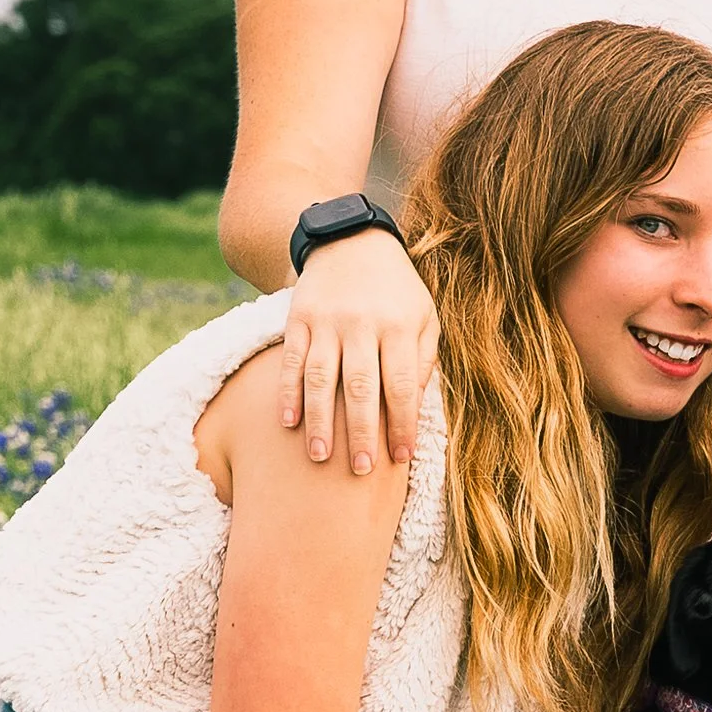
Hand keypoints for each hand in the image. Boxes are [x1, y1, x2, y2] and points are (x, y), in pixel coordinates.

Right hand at [277, 230, 436, 475]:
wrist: (350, 241)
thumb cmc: (396, 290)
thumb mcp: (424, 314)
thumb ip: (424, 359)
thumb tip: (416, 407)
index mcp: (400, 325)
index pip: (403, 385)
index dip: (403, 424)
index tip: (401, 457)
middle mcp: (363, 324)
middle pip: (362, 387)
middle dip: (362, 433)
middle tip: (361, 471)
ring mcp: (327, 321)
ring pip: (322, 378)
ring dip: (320, 421)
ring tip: (320, 458)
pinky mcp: (298, 318)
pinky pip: (291, 361)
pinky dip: (287, 393)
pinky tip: (288, 423)